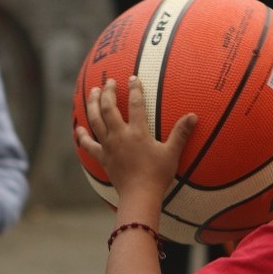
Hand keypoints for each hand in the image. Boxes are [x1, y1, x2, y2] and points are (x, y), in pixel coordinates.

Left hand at [75, 76, 195, 204]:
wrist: (139, 196)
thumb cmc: (158, 175)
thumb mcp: (172, 153)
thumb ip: (181, 133)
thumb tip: (193, 116)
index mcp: (138, 132)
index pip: (135, 103)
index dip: (134, 88)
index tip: (132, 77)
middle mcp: (120, 135)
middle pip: (109, 108)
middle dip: (107, 92)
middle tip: (108, 81)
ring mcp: (108, 146)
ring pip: (95, 121)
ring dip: (92, 105)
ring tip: (93, 93)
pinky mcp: (102, 158)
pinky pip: (88, 145)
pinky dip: (82, 136)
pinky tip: (79, 128)